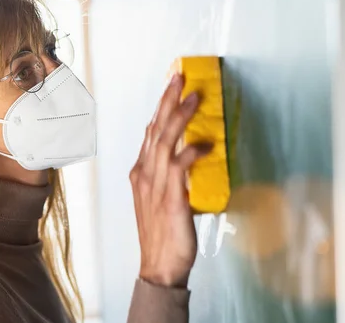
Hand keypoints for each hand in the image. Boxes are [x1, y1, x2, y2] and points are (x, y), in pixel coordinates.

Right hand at [129, 73, 212, 287]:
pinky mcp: (171, 199)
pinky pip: (179, 169)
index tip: (171, 87)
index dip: (160, 107)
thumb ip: (171, 175)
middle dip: (167, 100)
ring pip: (164, 142)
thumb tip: (189, 153)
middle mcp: (144, 175)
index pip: (150, 132)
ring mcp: (155, 187)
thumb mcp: (160, 197)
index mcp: (140, 173)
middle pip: (155, 130)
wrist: (159, 266)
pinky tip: (204, 144)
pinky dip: (190, 153)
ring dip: (179, 117)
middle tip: (179, 77)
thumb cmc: (162, 233)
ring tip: (193, 97)